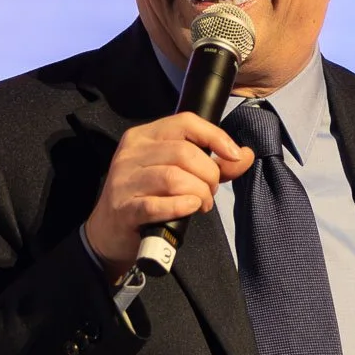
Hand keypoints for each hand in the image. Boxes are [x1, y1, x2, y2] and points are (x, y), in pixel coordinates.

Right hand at [85, 112, 254, 277]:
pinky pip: (156, 204)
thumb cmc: (146, 199)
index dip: (215, 136)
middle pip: (184, 152)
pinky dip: (180, 206)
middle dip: (208, 175)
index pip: (185, 122)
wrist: (109, 232)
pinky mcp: (123, 208)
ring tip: (201, 204)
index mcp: (144, 136)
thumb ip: (213, 164)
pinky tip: (189, 209)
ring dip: (198, 193)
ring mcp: (124, 180)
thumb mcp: (177, 174)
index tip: (232, 155)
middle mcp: (131, 153)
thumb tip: (244, 154)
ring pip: (174, 177)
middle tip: (210, 192)